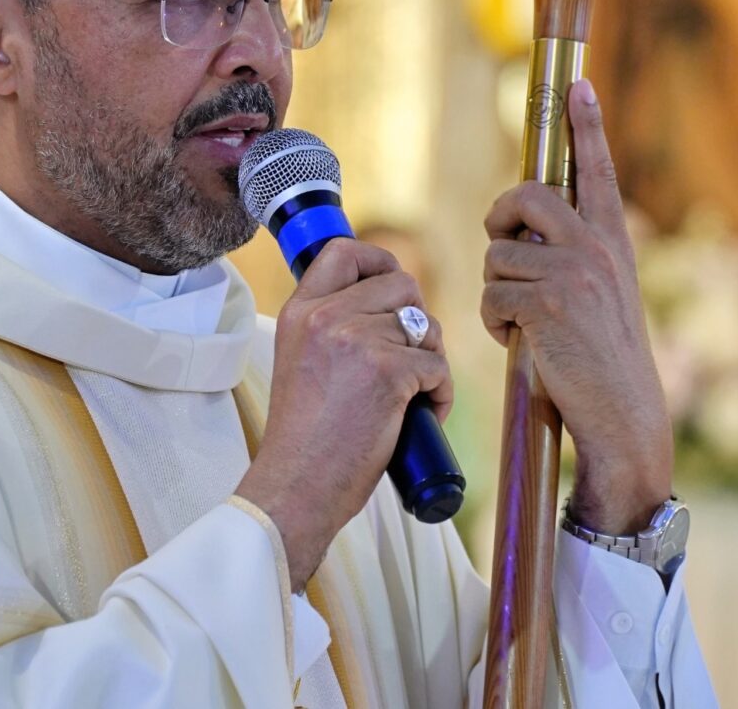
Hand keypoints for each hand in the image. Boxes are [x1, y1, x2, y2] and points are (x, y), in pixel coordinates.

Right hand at [234, 239, 449, 587]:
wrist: (296, 486)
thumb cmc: (305, 438)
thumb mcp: (301, 361)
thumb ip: (329, 329)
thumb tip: (386, 307)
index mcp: (300, 311)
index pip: (344, 251)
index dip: (379, 261)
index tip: (392, 289)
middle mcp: (327, 316)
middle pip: (402, 284)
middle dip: (418, 319)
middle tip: (411, 358)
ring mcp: (358, 340)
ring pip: (426, 326)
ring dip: (432, 359)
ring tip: (415, 394)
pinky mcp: (389, 372)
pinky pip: (439, 365)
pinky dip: (441, 393)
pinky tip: (424, 415)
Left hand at [481, 78, 673, 535]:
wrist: (622, 414)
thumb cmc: (602, 361)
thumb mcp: (602, 296)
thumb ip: (574, 257)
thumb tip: (521, 232)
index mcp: (614, 241)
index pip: (598, 171)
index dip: (586, 127)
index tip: (579, 86)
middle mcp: (598, 247)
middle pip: (526, 198)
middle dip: (500, 221)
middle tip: (503, 248)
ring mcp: (574, 272)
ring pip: (499, 257)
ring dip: (497, 292)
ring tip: (524, 323)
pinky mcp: (547, 302)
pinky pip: (492, 295)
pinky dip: (495, 322)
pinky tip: (522, 343)